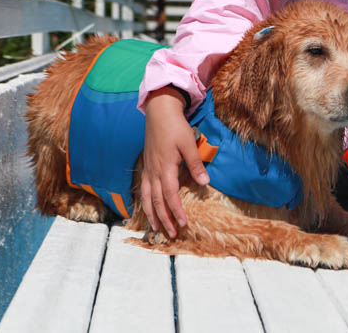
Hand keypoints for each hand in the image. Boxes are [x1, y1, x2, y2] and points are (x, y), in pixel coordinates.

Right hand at [141, 88, 209, 237]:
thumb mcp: (189, 144)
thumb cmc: (176, 127)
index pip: (170, 196)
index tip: (183, 224)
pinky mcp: (146, 166)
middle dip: (164, 219)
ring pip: (147, 197)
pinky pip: (142, 189)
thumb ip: (196, 164)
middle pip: (157, 201)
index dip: (176, 211)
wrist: (159, 112)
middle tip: (171, 234)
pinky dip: (144, 201)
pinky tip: (147, 208)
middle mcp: (153, 172)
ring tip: (155, 228)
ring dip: (152, 214)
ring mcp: (148, 169)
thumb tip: (205, 183)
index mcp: (165, 168)